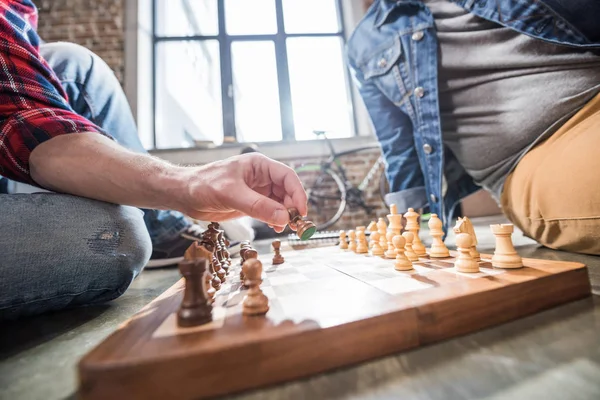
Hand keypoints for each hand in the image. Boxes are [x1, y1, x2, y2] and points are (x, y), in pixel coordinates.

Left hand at [182, 153, 307, 232]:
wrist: (184, 195)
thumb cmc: (203, 185)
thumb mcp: (232, 194)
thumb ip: (258, 206)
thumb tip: (283, 217)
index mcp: (258, 165)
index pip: (287, 176)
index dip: (297, 193)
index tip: (300, 211)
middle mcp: (260, 177)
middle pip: (287, 190)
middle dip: (292, 206)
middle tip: (295, 223)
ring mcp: (256, 191)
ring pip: (280, 202)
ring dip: (285, 215)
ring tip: (285, 227)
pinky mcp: (250, 204)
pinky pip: (269, 211)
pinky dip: (275, 220)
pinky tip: (275, 227)